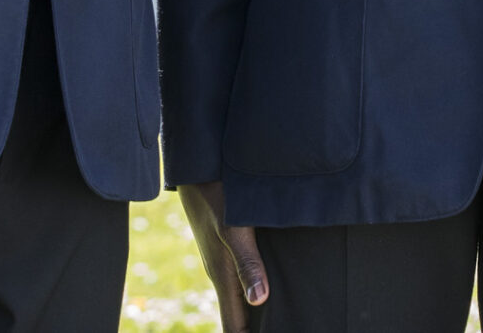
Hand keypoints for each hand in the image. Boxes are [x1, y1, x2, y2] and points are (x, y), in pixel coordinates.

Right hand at [181, 180, 269, 330]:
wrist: (197, 166)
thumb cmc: (215, 195)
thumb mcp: (234, 228)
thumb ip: (247, 263)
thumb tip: (259, 301)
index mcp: (223, 277)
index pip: (233, 327)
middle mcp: (222, 273)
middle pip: (238, 316)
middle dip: (255, 330)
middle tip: (285, 328)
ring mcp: (223, 258)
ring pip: (240, 296)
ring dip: (255, 313)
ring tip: (278, 320)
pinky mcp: (228, 244)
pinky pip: (242, 275)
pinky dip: (255, 289)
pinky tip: (272, 285)